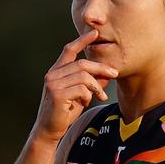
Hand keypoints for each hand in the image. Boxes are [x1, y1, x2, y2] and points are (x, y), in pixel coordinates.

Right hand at [32, 29, 117, 143]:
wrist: (49, 130)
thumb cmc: (65, 111)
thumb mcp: (80, 94)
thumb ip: (90, 82)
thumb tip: (108, 73)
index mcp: (56, 71)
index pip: (69, 50)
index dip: (82, 40)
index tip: (95, 32)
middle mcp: (52, 74)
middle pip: (82, 64)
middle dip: (101, 68)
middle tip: (114, 74)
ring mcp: (53, 84)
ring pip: (84, 76)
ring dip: (96, 86)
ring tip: (99, 97)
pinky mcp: (57, 94)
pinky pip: (82, 89)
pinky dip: (88, 96)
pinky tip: (86, 103)